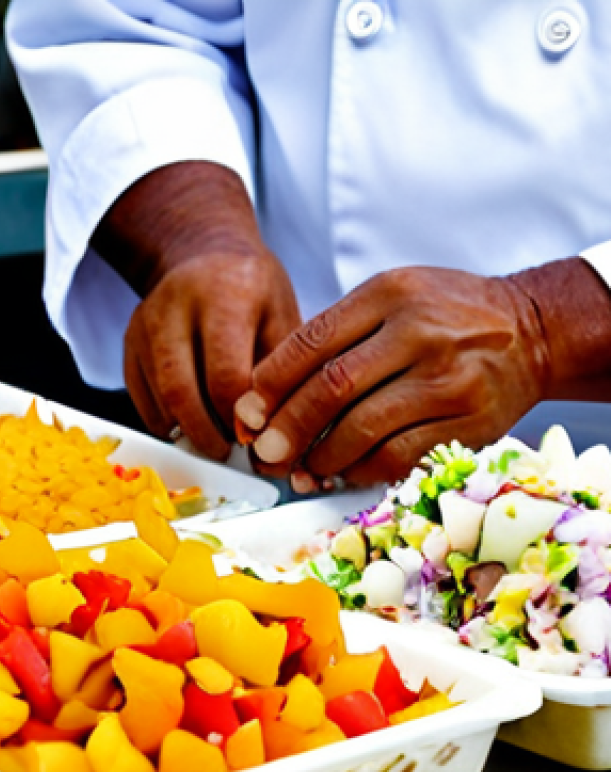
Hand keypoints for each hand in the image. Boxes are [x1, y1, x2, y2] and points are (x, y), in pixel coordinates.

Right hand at [92, 162, 299, 459]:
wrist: (202, 252)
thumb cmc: (252, 289)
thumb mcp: (282, 315)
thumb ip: (280, 371)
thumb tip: (276, 434)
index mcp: (224, 295)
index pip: (225, 376)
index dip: (239, 419)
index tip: (253, 438)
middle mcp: (174, 306)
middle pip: (180, 391)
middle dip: (206, 434)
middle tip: (227, 452)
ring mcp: (144, 324)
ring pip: (158, 400)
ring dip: (186, 430)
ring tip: (213, 438)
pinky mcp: (128, 343)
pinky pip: (141, 399)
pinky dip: (166, 421)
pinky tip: (190, 423)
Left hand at [236, 267, 553, 489]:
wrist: (530, 330)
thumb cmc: (441, 317)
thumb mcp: (388, 300)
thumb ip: (330, 339)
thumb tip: (263, 400)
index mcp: (389, 293)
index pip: (311, 342)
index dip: (269, 385)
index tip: (247, 415)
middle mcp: (420, 332)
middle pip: (332, 388)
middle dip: (287, 429)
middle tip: (264, 455)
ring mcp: (449, 378)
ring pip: (363, 429)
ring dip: (321, 458)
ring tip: (302, 469)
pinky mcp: (469, 421)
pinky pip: (398, 456)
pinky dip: (362, 470)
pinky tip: (345, 472)